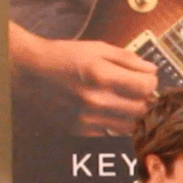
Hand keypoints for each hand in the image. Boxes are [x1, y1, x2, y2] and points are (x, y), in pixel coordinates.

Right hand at [9, 22, 157, 134]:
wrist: (30, 73)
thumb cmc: (63, 57)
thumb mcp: (97, 49)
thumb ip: (128, 59)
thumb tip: (152, 70)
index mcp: (101, 76)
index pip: (146, 87)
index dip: (152, 82)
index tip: (148, 79)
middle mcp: (96, 100)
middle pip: (142, 109)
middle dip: (147, 100)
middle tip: (141, 92)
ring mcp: (88, 118)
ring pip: (130, 126)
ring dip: (135, 116)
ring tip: (128, 102)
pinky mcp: (82, 130)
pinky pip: (113, 134)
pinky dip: (118, 124)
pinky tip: (112, 112)